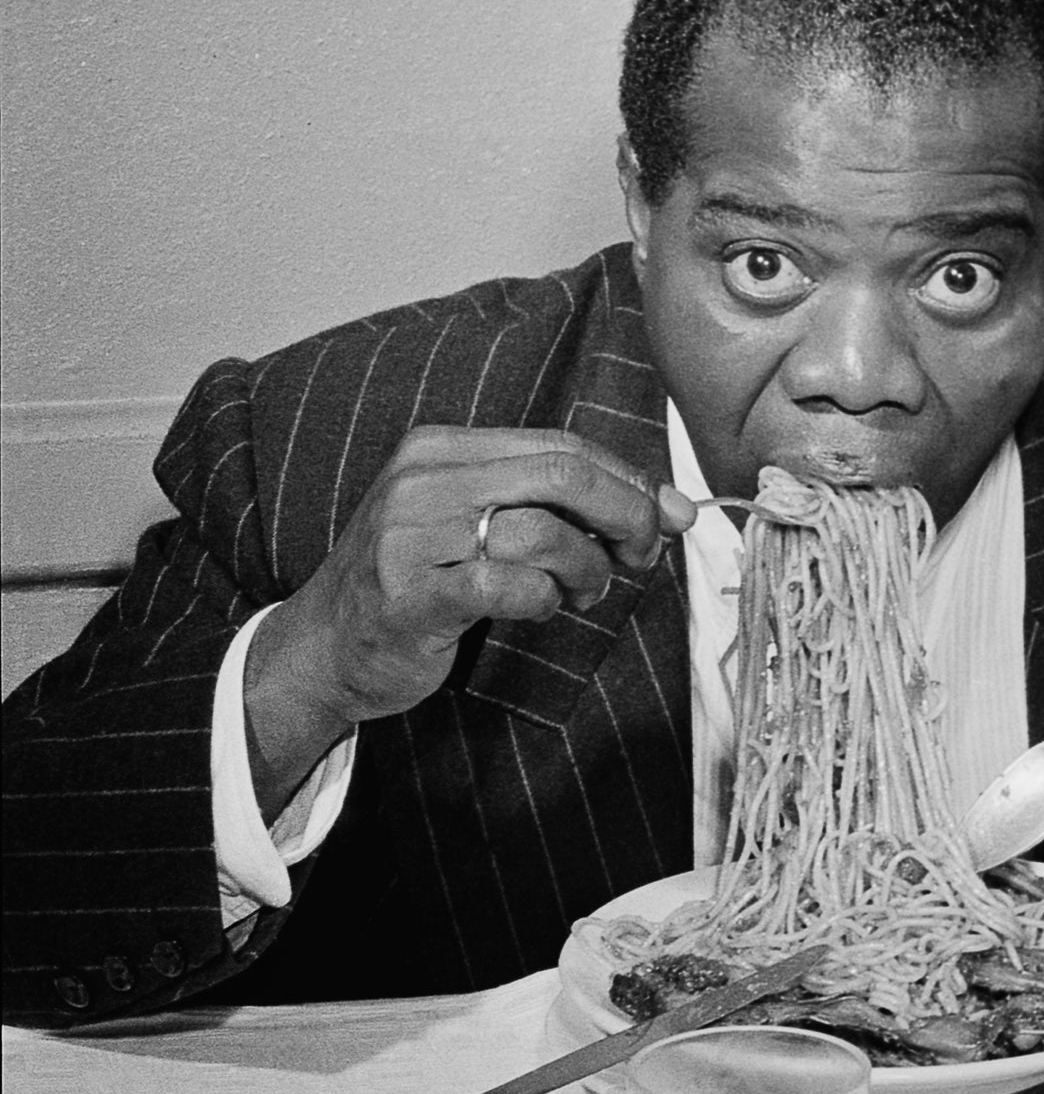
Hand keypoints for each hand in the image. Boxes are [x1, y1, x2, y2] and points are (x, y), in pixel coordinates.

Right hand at [244, 426, 696, 817]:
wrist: (324, 647)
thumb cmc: (418, 583)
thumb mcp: (479, 525)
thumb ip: (560, 507)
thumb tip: (670, 507)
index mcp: (444, 448)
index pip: (561, 446)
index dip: (628, 480)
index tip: (666, 517)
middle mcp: (426, 479)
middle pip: (563, 475)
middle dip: (625, 516)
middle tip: (642, 555)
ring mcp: (413, 536)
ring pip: (544, 531)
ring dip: (587, 569)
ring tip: (582, 592)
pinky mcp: (413, 595)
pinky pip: (510, 587)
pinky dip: (545, 600)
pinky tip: (540, 608)